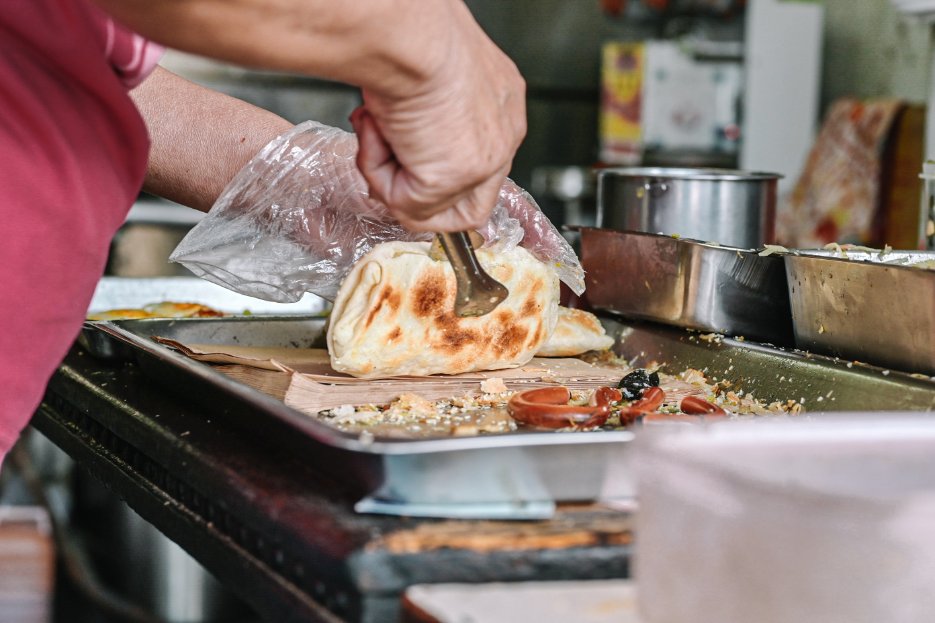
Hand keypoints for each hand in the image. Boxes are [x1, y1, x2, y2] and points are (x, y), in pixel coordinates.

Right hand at [349, 1, 525, 232]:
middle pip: (465, 198)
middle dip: (412, 183)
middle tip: (380, 149)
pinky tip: (377, 133)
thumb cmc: (411, 35)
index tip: (398, 149)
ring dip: (390, 178)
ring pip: (433, 207)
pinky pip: (407, 205)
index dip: (431, 165)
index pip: (479, 161)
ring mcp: (486, 161)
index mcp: (502, 101)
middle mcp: (504, 133)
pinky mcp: (456, 178)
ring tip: (376, 133)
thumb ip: (424, 114)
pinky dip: (378, 174)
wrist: (409, 32)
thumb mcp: (426, 75)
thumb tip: (393, 134)